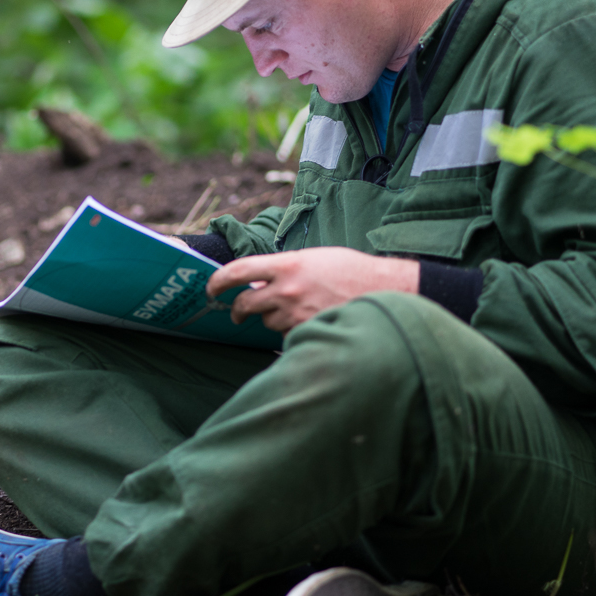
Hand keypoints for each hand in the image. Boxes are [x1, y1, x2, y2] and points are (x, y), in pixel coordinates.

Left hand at [206, 247, 419, 333]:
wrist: (385, 290)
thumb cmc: (351, 271)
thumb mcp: (314, 259)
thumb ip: (285, 269)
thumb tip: (260, 282)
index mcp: (287, 264)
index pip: (238, 271)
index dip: (217, 281)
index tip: (210, 288)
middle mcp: (287, 290)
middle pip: (245, 304)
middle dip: (237, 311)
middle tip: (237, 313)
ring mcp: (297, 314)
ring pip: (267, 323)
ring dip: (271, 320)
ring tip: (290, 313)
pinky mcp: (309, 332)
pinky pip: (287, 336)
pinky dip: (290, 333)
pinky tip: (306, 323)